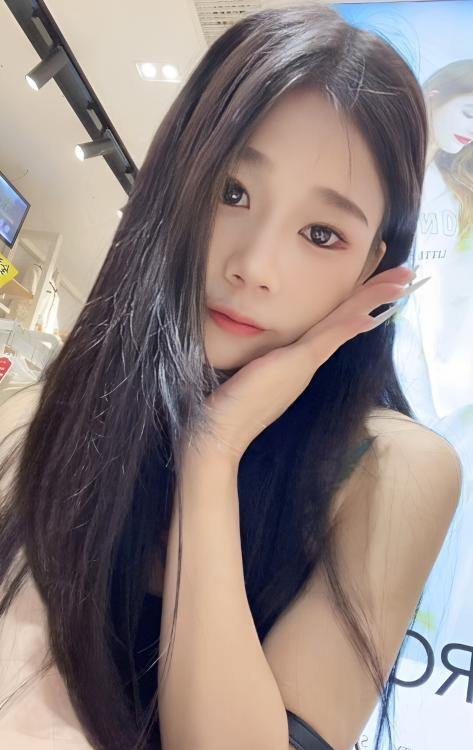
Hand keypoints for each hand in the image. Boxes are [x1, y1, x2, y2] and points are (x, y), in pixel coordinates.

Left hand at [188, 265, 422, 462]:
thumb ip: (256, 357)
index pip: (334, 323)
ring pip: (343, 323)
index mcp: (298, 361)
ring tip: (401, 281)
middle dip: (376, 295)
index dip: (357, 302)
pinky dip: (348, 324)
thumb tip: (252, 346)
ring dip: (373, 299)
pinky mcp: (293, 365)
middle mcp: (307, 362)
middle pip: (348, 319)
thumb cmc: (225, 404)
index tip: (379, 284)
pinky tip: (368, 314)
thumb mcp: (245, 370)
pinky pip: (327, 339)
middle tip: (407, 276)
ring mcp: (303, 365)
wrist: (217, 435)